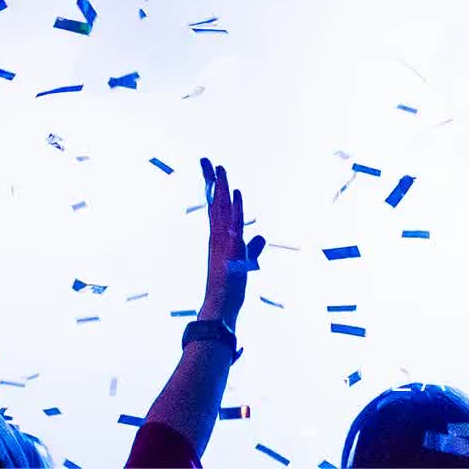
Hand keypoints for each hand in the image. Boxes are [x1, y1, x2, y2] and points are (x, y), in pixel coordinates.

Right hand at [198, 160, 264, 327]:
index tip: (213, 175)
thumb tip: (260, 237)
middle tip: (209, 162)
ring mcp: (221, 241)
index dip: (216, 191)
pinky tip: (236, 192)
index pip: (217, 209)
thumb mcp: (246, 264)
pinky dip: (233, 206)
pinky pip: (230, 221)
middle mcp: (217, 236)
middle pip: (216, 203)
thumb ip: (253, 249)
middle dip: (214, 181)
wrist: (220, 307)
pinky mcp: (228, 247)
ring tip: (219, 168)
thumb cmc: (229, 290)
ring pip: (221, 207)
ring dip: (222, 187)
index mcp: (219, 239)